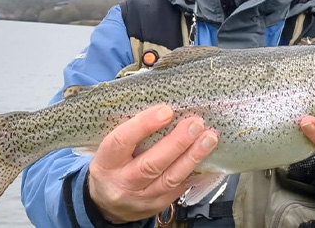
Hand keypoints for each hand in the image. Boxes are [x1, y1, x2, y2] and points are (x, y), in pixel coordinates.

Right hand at [88, 104, 218, 222]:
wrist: (105, 204)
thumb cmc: (110, 166)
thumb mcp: (108, 149)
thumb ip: (129, 132)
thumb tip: (163, 109)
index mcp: (106, 162)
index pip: (121, 141)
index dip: (144, 125)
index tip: (166, 110)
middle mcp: (122, 182)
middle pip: (152, 164)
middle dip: (178, 142)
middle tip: (196, 124)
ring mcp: (140, 198)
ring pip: (170, 179)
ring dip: (193, 157)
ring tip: (209, 139)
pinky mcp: (156, 206)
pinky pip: (178, 189)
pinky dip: (194, 173)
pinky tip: (207, 159)